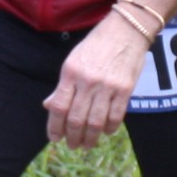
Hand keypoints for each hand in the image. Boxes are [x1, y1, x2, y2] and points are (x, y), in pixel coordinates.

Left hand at [43, 13, 149, 148]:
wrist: (126, 30)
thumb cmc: (96, 45)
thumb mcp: (73, 61)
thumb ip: (63, 86)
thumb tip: (50, 107)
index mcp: (70, 73)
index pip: (58, 107)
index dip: (54, 127)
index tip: (54, 138)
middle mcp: (87, 81)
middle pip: (76, 119)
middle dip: (72, 137)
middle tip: (72, 145)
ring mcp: (107, 86)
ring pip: (95, 122)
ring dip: (90, 138)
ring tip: (87, 145)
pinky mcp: (125, 89)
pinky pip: (116, 116)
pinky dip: (110, 128)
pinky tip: (105, 132)